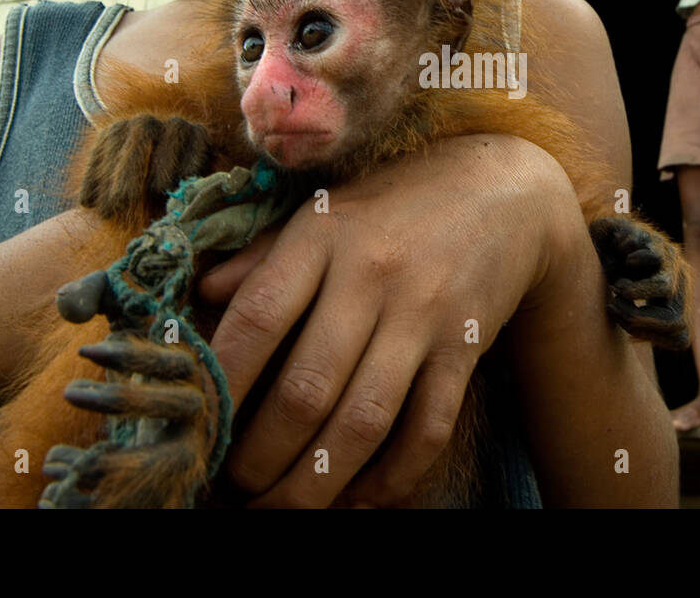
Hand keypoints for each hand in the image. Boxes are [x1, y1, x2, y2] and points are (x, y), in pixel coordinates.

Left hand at [195, 134, 574, 506]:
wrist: (503, 189)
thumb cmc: (396, 202)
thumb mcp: (325, 209)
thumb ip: (264, 253)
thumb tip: (200, 295)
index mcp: (322, 235)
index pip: (258, 318)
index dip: (221, 382)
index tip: (196, 426)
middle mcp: (372, 275)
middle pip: (307, 388)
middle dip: (261, 456)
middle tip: (236, 485)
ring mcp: (423, 314)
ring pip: (364, 421)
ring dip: (317, 482)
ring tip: (282, 509)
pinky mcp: (465, 347)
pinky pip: (428, 428)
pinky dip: (392, 476)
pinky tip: (358, 498)